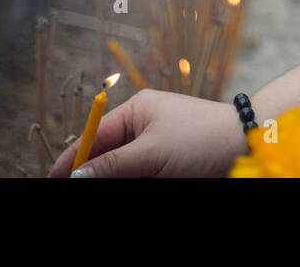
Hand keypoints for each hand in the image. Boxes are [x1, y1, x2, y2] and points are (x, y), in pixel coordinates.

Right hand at [49, 90, 245, 177]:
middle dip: (92, 174)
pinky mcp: (169, 163)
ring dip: (113, 178)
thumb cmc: (201, 139)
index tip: (52, 180)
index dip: (72, 159)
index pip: (94, 136)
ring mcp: (157, 146)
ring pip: (123, 169)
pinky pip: (140, 173)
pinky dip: (132, 179)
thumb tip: (76, 177)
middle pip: (106, 156)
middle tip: (76, 188)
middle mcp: (144, 126)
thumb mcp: (152, 153)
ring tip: (95, 184)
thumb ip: (113, 165)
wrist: (247, 143)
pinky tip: (131, 181)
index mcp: (137, 111)